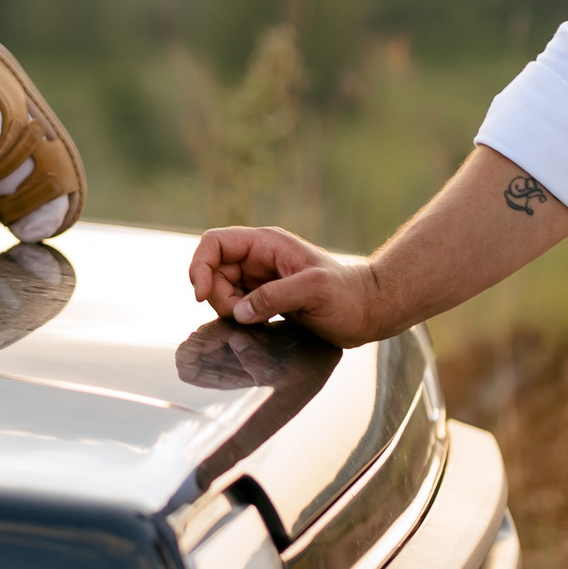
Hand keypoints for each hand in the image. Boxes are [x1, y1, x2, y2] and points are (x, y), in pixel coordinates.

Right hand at [188, 226, 389, 346]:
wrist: (367, 312)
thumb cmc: (347, 296)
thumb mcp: (314, 291)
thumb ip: (274, 297)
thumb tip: (239, 312)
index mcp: (266, 244)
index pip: (215, 243)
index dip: (200, 265)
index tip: (201, 295)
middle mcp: (258, 257)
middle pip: (213, 269)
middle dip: (216, 295)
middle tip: (238, 316)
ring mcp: (259, 277)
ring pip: (221, 289)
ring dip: (227, 308)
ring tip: (255, 322)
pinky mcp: (263, 297)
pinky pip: (235, 304)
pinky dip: (237, 316)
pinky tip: (256, 325)